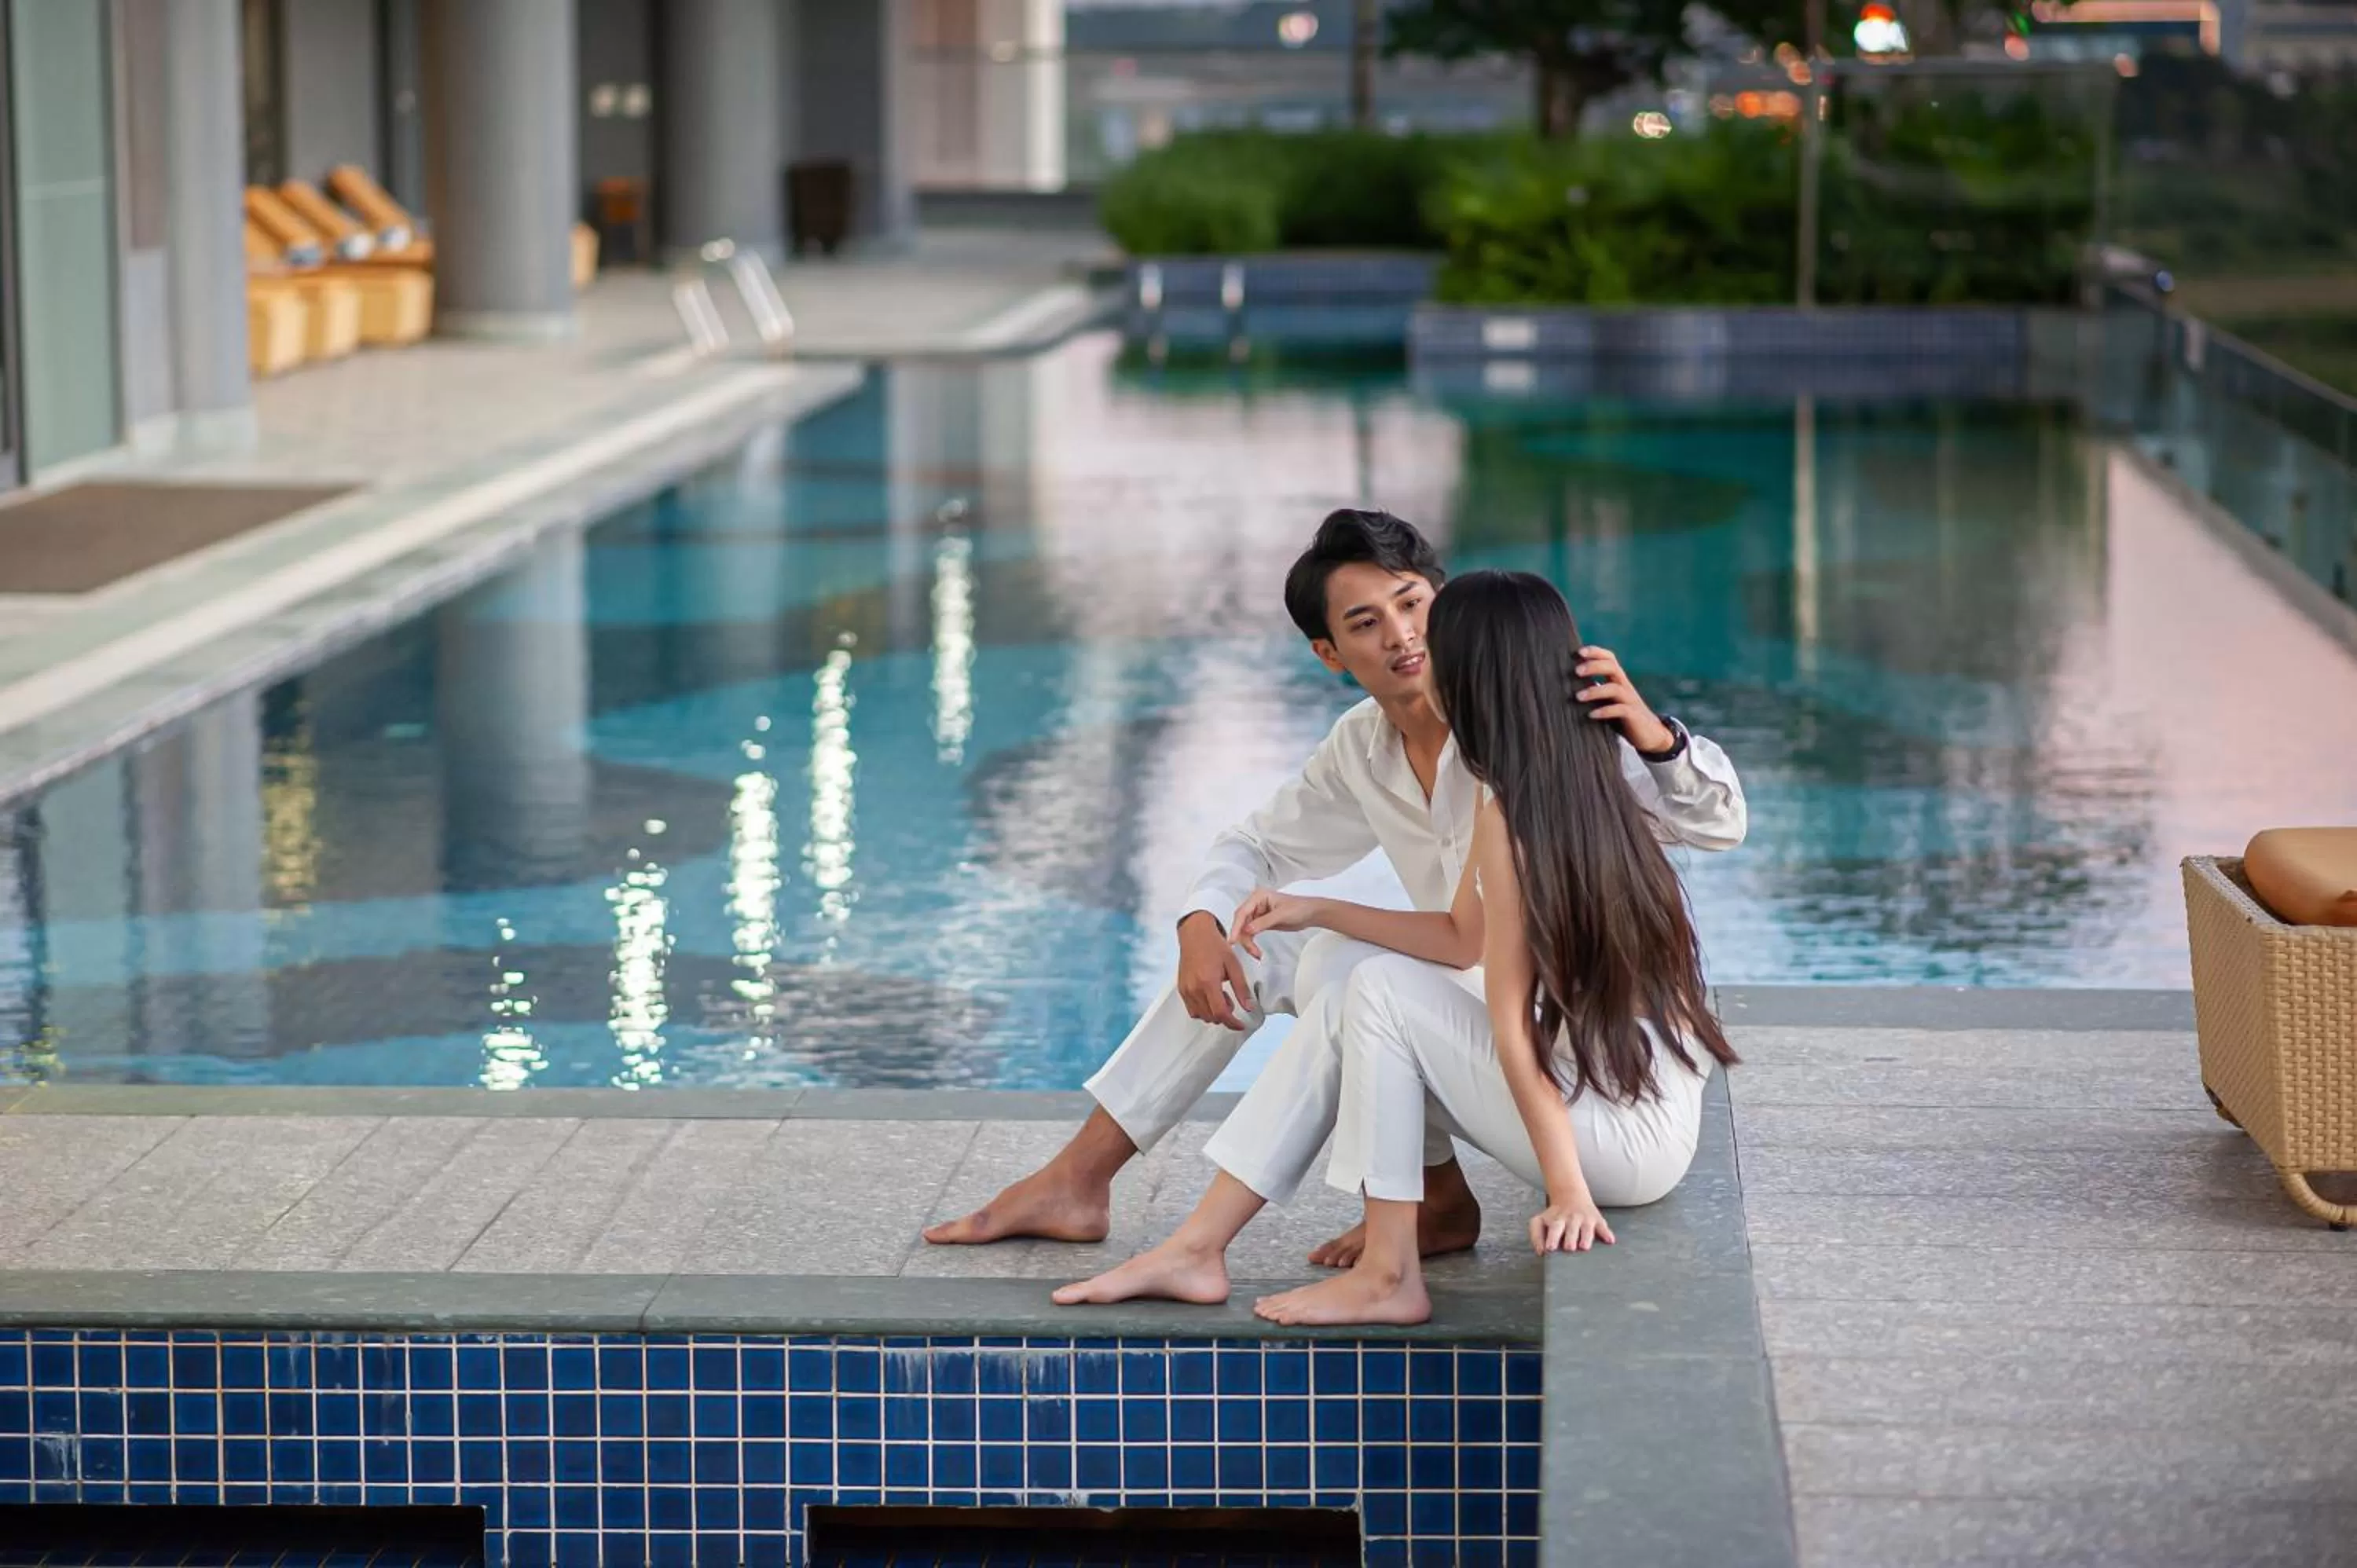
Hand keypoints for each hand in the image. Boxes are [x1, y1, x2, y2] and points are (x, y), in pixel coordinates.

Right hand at [1176, 911, 1252, 1030]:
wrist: (1195, 935)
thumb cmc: (1215, 947)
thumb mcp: (1234, 965)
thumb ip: (1241, 988)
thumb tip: (1249, 1007)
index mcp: (1208, 982)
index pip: (1220, 1013)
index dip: (1232, 1023)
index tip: (1240, 1025)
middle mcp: (1194, 989)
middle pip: (1211, 1017)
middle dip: (1225, 1016)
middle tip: (1232, 1001)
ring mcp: (1186, 990)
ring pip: (1201, 1016)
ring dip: (1213, 1013)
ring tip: (1221, 996)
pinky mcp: (1181, 989)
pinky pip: (1192, 1009)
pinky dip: (1203, 1010)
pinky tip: (1210, 996)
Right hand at [1228, 888, 1323, 960]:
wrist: (1311, 914)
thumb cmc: (1300, 908)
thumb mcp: (1281, 915)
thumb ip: (1264, 922)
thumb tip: (1247, 930)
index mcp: (1258, 896)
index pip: (1242, 912)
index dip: (1236, 927)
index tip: (1233, 940)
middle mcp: (1255, 904)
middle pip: (1241, 922)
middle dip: (1243, 937)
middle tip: (1250, 950)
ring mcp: (1257, 914)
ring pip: (1244, 930)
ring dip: (1248, 943)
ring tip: (1256, 953)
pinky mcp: (1260, 923)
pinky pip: (1250, 934)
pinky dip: (1251, 943)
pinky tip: (1256, 951)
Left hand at [1530, 1191, 1614, 1253]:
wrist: (1570, 1196)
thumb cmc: (1554, 1216)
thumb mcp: (1540, 1221)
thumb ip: (1536, 1236)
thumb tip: (1540, 1252)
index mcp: (1557, 1220)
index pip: (1554, 1228)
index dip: (1552, 1238)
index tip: (1550, 1248)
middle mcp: (1571, 1219)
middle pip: (1571, 1229)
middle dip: (1570, 1238)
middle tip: (1569, 1248)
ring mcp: (1585, 1219)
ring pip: (1586, 1228)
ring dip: (1586, 1237)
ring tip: (1584, 1247)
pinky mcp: (1597, 1220)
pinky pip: (1603, 1226)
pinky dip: (1606, 1233)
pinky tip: (1610, 1240)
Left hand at [1574, 645, 1674, 755]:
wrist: (1649, 734)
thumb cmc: (1622, 716)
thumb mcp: (1607, 700)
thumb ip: (1594, 691)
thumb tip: (1565, 686)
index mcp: (1618, 680)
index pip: (1610, 658)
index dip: (1596, 652)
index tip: (1578, 651)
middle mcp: (1624, 686)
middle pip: (1612, 667)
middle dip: (1594, 666)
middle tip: (1576, 671)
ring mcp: (1630, 700)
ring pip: (1615, 688)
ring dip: (1595, 691)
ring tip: (1578, 697)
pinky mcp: (1633, 715)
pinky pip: (1620, 709)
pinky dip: (1604, 711)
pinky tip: (1590, 715)